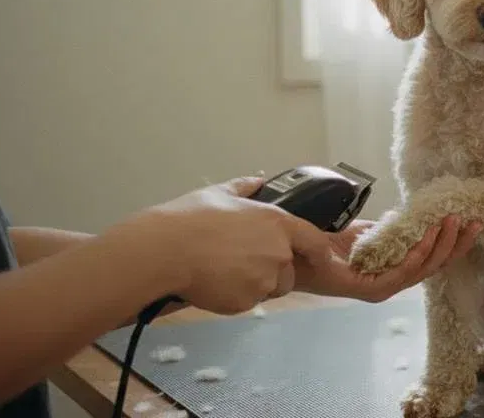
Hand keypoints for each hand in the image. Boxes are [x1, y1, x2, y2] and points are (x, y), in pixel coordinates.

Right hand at [109, 177, 331, 314]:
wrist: (165, 251)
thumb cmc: (192, 218)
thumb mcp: (221, 193)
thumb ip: (246, 187)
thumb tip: (259, 181)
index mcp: (278, 224)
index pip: (314, 241)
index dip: (317, 251)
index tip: (317, 256)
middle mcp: (278, 254)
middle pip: (289, 271)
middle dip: (273, 270)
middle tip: (244, 262)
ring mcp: (264, 281)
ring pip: (270, 289)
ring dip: (256, 284)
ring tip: (227, 272)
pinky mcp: (246, 302)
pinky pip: (248, 301)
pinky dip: (236, 296)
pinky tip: (215, 283)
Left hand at [295, 215, 481, 301]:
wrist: (300, 251)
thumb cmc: (332, 243)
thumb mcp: (372, 232)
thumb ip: (395, 230)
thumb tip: (418, 215)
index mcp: (396, 271)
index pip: (434, 261)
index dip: (454, 244)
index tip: (472, 223)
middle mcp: (393, 283)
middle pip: (434, 267)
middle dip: (455, 244)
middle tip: (471, 221)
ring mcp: (383, 289)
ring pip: (422, 270)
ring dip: (440, 245)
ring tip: (451, 222)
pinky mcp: (369, 289)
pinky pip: (400, 273)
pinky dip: (417, 254)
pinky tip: (427, 236)